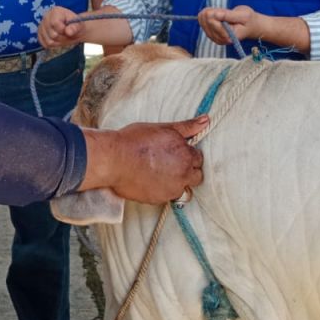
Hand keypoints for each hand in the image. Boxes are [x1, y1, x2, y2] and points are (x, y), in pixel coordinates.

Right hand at [37, 6, 82, 48]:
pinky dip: (53, 45)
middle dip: (63, 38)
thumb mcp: (79, 24)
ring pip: (49, 41)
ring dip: (59, 43)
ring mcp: (41, 26)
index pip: (54, 23)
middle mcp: (46, 17)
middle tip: (67, 35)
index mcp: (55, 11)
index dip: (62, 30)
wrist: (73, 29)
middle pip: (52, 34)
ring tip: (63, 38)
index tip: (68, 30)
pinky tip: (58, 40)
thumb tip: (68, 32)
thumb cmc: (75, 25)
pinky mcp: (40, 34)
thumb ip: (74, 27)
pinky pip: (45, 44)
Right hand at [87, 116, 206, 203]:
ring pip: (183, 189)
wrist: (113, 160)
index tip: (176, 153)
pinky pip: (168, 197)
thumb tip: (206, 119)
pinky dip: (163, 190)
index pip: (198, 158)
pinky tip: (150, 180)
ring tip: (161, 174)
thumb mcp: (163, 128)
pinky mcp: (159, 200)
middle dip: (187, 170)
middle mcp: (183, 174)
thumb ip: (187, 126)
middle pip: (196, 176)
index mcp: (186, 155)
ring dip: (177, 182)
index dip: (188, 154)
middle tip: (170, 164)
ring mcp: (172, 189)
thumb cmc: (134, 141)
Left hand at [198, 5, 256, 45]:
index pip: (212, 22)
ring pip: (202, 19)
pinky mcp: (210, 34)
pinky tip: (216, 14)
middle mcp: (219, 40)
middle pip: (206, 20)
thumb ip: (229, 15)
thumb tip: (215, 14)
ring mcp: (214, 38)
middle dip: (214, 12)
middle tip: (225, 12)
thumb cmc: (248, 20)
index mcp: (228, 37)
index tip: (224, 11)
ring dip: (211, 12)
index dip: (216, 13)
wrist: (250, 26)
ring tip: (222, 12)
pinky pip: (201, 20)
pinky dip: (208, 14)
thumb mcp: (243, 15)